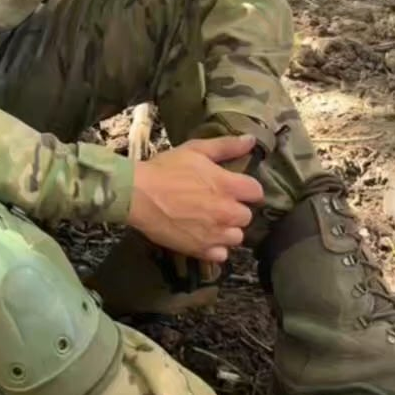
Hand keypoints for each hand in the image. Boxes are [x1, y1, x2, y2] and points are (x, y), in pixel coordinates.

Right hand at [127, 135, 263, 262]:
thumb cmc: (166, 168)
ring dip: (227, 229)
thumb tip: (252, 140)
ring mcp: (215, 234)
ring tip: (210, 221)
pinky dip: (215, 247)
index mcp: (228, 186)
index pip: (256, 191)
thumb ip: (226, 146)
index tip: (234, 186)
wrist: (138, 195)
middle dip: (235, 209)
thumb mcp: (196, 150)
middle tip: (217, 202)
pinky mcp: (201, 250)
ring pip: (237, 237)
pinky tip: (203, 236)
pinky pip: (222, 254)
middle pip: (247, 216)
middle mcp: (227, 213)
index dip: (246, 188)